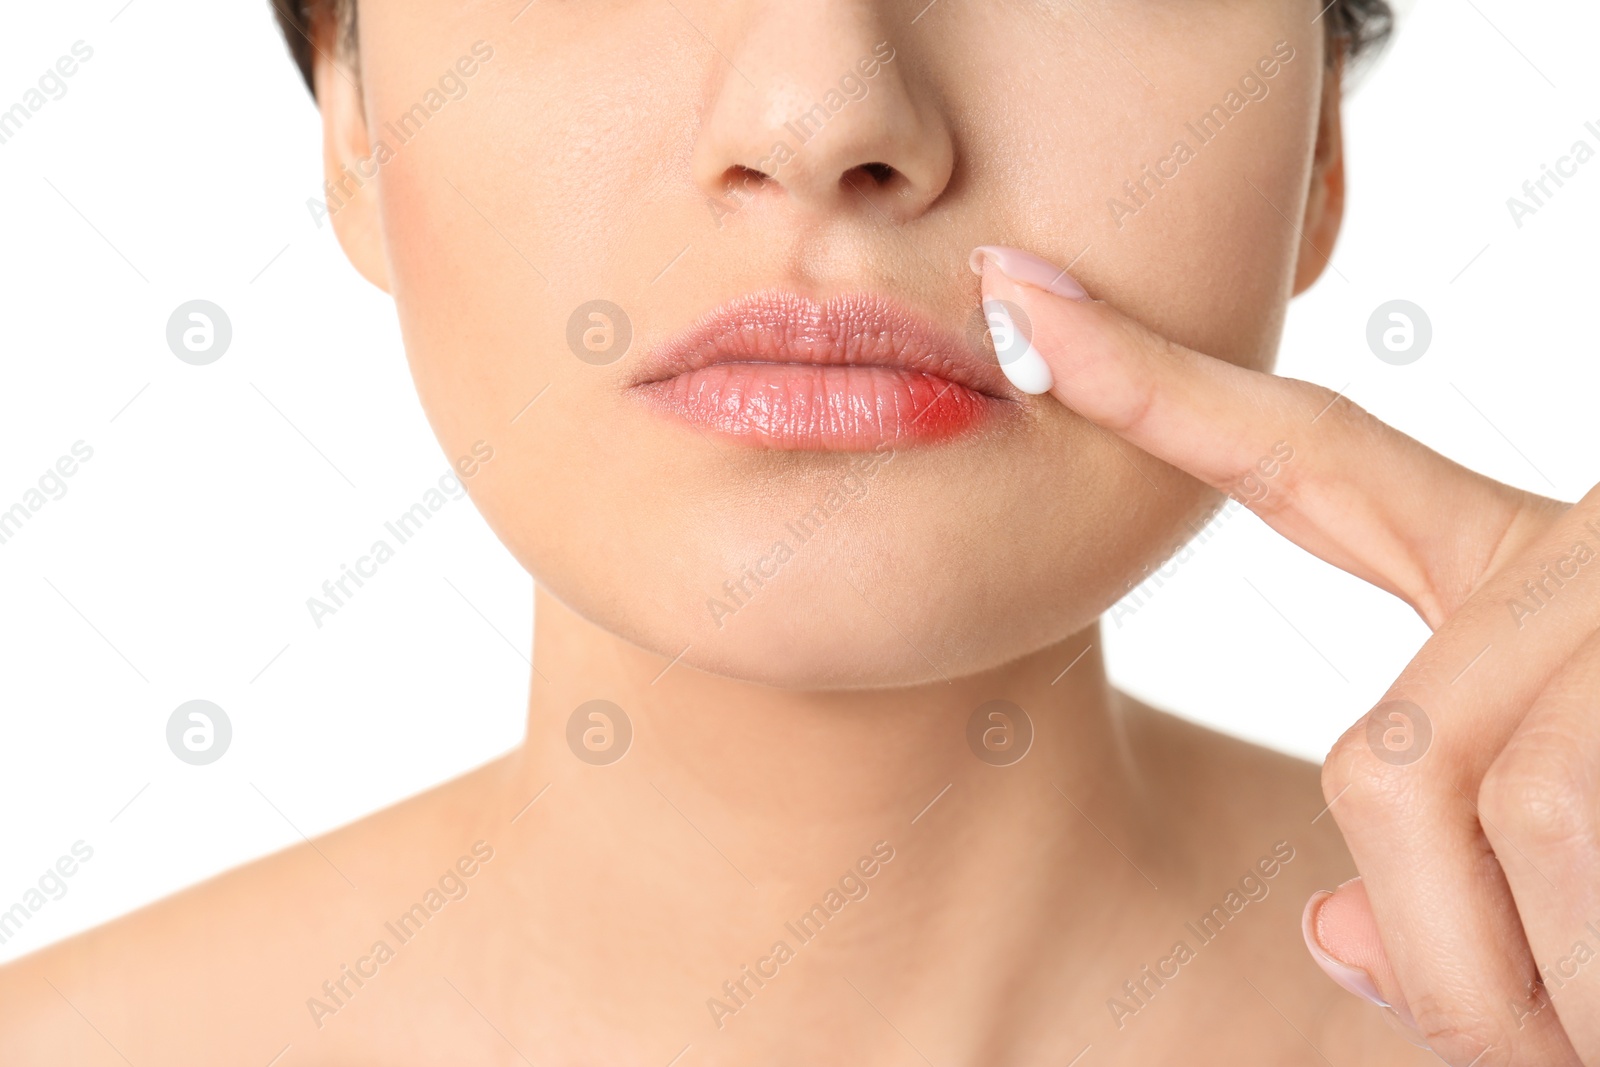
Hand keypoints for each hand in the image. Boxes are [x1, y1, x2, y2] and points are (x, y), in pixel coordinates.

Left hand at [971, 245, 1599, 1064]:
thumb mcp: (1588, 864)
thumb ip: (1454, 872)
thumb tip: (1334, 941)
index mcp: (1528, 577)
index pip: (1303, 458)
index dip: (1153, 386)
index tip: (1025, 306)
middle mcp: (1577, 565)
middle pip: (1386, 775)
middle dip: (1455, 957)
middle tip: (1575, 1016)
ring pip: (1489, 836)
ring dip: (1566, 991)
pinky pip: (1578, 860)